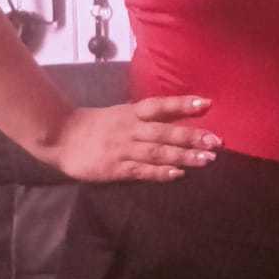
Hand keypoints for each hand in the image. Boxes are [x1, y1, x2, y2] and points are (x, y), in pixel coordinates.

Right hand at [54, 95, 221, 182]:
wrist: (62, 136)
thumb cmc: (98, 125)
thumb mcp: (123, 113)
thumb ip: (148, 116)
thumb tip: (181, 115)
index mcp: (132, 112)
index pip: (161, 106)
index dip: (183, 104)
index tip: (208, 104)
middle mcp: (130, 128)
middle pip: (164, 131)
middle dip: (192, 136)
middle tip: (217, 142)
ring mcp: (123, 149)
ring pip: (157, 152)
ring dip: (183, 156)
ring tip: (206, 160)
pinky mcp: (115, 168)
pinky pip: (141, 170)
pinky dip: (160, 173)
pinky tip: (178, 174)